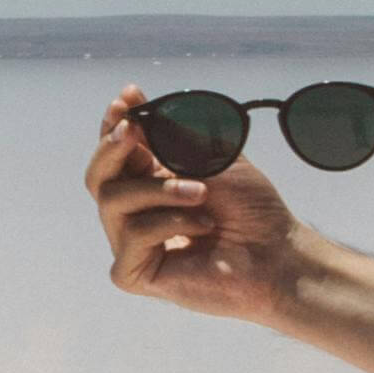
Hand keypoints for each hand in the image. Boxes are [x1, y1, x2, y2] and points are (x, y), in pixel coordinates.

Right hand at [88, 86, 308, 322]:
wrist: (277, 252)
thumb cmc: (250, 208)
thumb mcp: (210, 156)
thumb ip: (167, 133)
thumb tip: (129, 100)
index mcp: (149, 182)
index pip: (114, 152)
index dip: (113, 125)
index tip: (125, 99)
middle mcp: (134, 213)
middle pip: (97, 176)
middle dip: (111, 148)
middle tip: (133, 131)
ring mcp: (130, 244)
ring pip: (112, 202)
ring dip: (160, 190)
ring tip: (202, 194)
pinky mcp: (133, 273)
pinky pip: (131, 237)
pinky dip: (168, 225)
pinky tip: (203, 228)